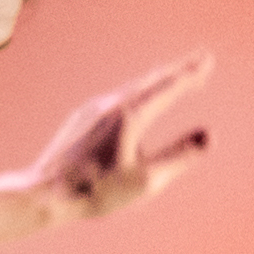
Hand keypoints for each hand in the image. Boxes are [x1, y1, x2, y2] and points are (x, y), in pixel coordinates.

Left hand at [19, 52, 215, 223]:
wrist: (45, 193)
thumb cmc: (96, 191)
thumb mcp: (146, 181)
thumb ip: (179, 157)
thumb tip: (208, 136)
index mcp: (129, 115)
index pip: (168, 88)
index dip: (190, 74)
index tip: (207, 60)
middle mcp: (110, 104)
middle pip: (150, 81)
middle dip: (177, 71)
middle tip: (199, 61)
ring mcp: (92, 110)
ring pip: (131, 88)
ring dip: (155, 82)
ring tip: (170, 78)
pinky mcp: (81, 120)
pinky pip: (115, 100)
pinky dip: (135, 95)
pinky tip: (133, 105)